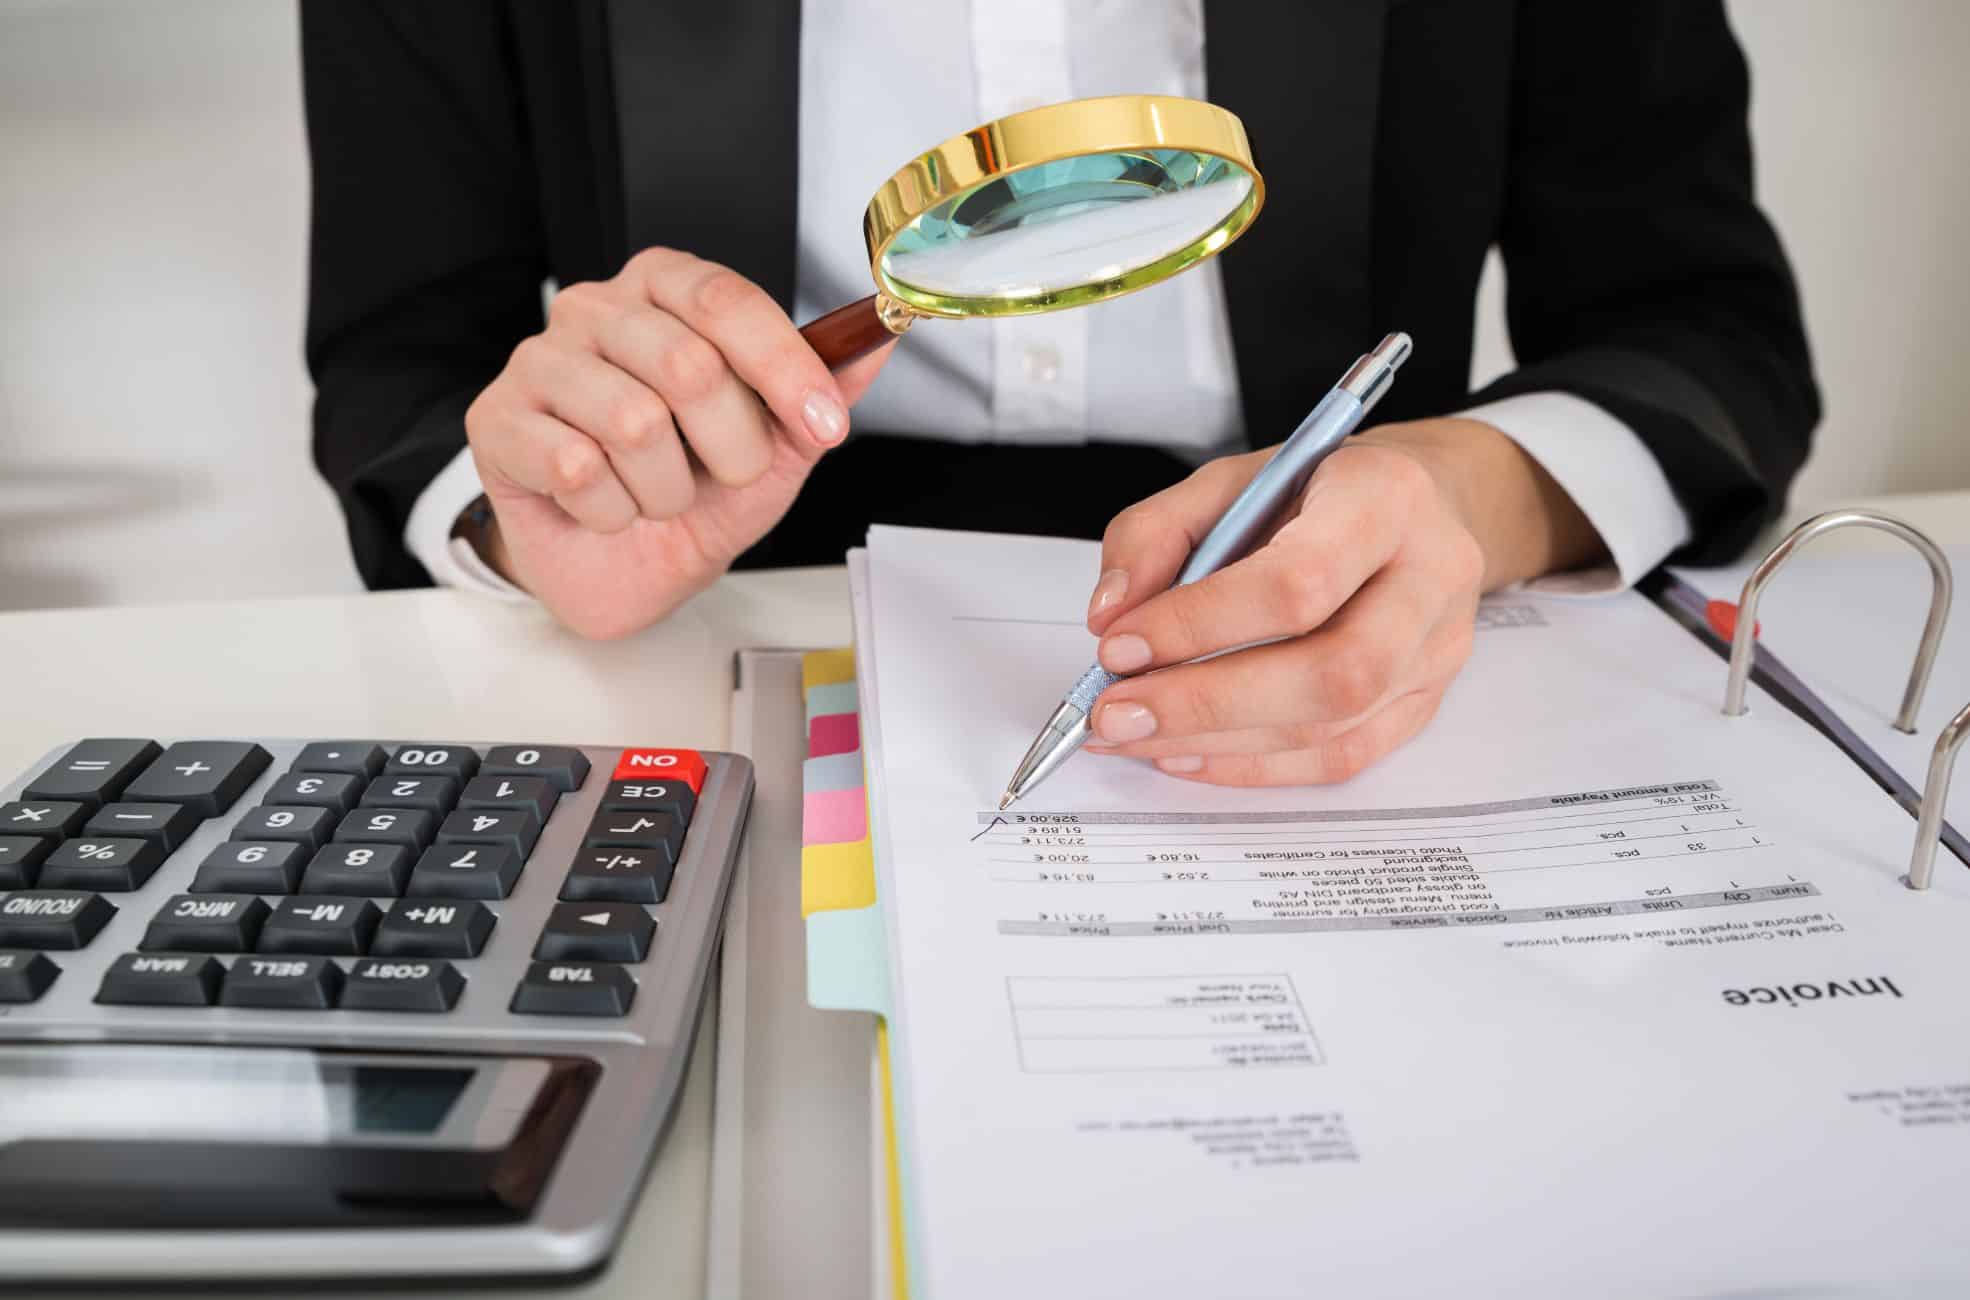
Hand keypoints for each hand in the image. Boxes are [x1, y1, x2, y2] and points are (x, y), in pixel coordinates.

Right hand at [463, 247, 892, 637]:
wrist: (623, 565)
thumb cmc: (693, 489)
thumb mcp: (776, 444)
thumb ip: (823, 389)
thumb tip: (881, 337)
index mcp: (664, 290)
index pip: (726, 300)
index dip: (783, 366)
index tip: (825, 425)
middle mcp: (595, 309)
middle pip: (686, 364)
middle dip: (729, 446)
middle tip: (725, 476)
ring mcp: (537, 361)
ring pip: (631, 422)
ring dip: (667, 488)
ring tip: (658, 494)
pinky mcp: (496, 421)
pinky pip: (575, 468)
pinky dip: (613, 510)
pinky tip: (605, 506)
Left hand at [1081, 418, 1604, 784]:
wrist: (1421, 506)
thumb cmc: (1321, 493)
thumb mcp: (1232, 479)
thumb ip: (1157, 532)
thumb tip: (1111, 613)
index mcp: (1383, 498)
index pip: (1299, 580)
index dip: (1202, 623)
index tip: (1121, 645)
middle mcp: (1430, 577)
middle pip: (1333, 671)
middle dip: (1208, 702)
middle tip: (1118, 713)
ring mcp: (1437, 650)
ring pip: (1334, 726)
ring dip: (1218, 741)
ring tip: (1136, 735)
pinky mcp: (1424, 703)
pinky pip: (1340, 756)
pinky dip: (1253, 764)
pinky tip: (1189, 751)